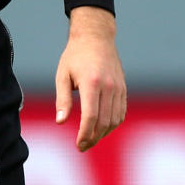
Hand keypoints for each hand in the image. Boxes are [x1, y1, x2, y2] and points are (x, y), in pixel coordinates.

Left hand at [54, 7, 126, 152]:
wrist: (96, 37)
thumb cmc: (75, 56)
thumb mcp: (62, 75)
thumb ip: (62, 100)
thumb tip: (61, 122)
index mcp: (92, 83)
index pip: (91, 116)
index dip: (85, 134)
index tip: (78, 144)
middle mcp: (108, 87)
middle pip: (104, 122)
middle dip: (93, 138)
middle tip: (82, 146)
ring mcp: (118, 88)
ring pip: (115, 120)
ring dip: (103, 133)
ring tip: (90, 138)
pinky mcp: (123, 88)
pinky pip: (121, 112)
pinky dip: (113, 124)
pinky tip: (101, 128)